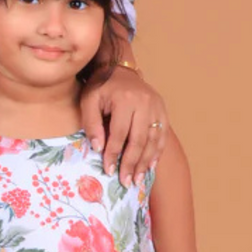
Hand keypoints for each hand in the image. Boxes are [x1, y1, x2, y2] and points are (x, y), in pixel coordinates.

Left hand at [80, 63, 167, 185]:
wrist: (119, 69)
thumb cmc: (100, 87)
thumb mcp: (88, 100)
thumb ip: (91, 123)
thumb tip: (99, 148)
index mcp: (125, 98)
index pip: (119, 133)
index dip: (114, 154)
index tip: (108, 170)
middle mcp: (145, 102)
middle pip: (139, 139)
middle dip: (131, 163)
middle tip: (126, 182)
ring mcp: (156, 106)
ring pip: (153, 139)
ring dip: (145, 162)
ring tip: (138, 179)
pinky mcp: (162, 110)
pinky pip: (161, 135)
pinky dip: (156, 152)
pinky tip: (150, 166)